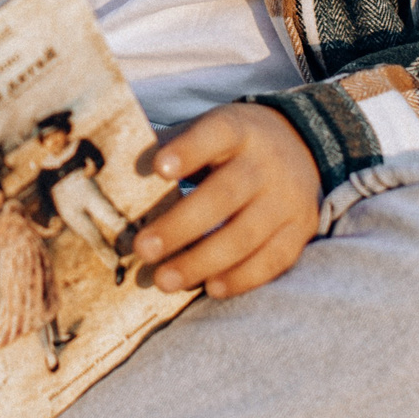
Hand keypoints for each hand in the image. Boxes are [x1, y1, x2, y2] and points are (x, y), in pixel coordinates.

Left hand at [134, 104, 320, 299]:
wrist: (303, 145)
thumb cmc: (233, 145)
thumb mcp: (209, 131)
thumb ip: (172, 147)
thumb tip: (115, 172)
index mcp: (238, 129)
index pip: (214, 135)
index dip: (187, 151)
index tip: (158, 169)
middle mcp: (266, 163)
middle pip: (224, 195)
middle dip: (181, 226)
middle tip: (143, 249)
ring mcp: (287, 198)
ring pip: (246, 235)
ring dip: (203, 262)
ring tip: (165, 280)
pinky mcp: (300, 229)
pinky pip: (272, 260)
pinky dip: (242, 278)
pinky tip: (211, 288)